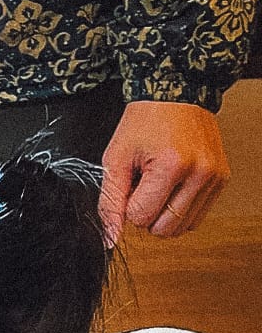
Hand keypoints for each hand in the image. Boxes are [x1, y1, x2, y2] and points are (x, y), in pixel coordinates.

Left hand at [99, 101, 229, 244]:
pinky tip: (174, 187)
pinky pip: (196, 217)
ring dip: (164, 214)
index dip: (128, 206)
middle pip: (164, 228)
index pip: (141, 218)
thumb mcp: (115, 160)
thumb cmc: (145, 122)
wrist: (177, 94)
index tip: (132, 184)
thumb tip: (111, 239)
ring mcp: (214, 177)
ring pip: (182, 227)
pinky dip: (180, 210)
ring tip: (160, 185)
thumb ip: (110, 203)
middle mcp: (200, 172)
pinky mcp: (222, 180)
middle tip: (144, 187)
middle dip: (147, 215)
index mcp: (172, 165)